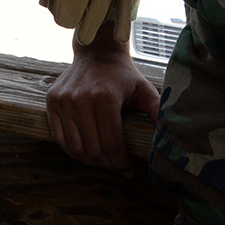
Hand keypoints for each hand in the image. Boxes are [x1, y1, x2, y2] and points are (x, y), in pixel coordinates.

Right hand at [44, 36, 159, 174]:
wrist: (97, 53)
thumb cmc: (123, 75)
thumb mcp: (144, 90)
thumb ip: (157, 111)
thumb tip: (172, 135)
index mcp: (105, 98)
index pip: (111, 144)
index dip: (121, 163)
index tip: (128, 171)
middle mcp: (81, 99)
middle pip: (92, 149)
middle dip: (106, 165)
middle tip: (116, 168)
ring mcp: (64, 100)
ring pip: (74, 147)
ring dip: (89, 161)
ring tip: (102, 162)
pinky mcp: (52, 101)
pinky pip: (59, 137)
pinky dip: (72, 151)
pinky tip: (85, 153)